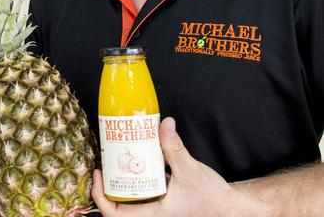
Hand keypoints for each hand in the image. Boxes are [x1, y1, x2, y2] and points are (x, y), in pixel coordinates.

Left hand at [92, 118, 269, 216]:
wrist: (232, 209)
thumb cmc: (213, 198)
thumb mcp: (190, 170)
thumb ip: (174, 147)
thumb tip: (165, 123)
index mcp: (154, 216)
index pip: (116, 215)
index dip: (100, 197)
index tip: (98, 175)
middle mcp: (152, 215)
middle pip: (117, 206)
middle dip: (106, 186)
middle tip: (102, 163)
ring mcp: (157, 209)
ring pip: (129, 199)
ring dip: (119, 181)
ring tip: (114, 159)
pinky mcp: (163, 201)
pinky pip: (142, 192)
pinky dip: (135, 179)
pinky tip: (134, 160)